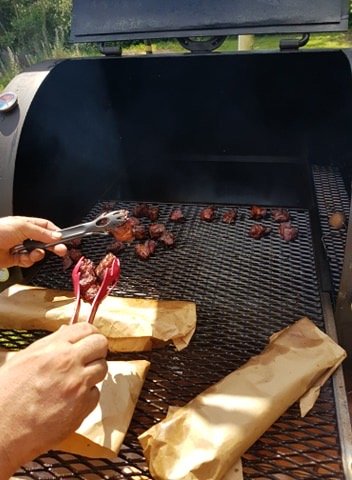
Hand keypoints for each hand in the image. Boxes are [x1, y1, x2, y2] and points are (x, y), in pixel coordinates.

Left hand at [0, 216, 66, 267]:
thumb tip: (57, 236)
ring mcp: (20, 248)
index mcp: (26, 224)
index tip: (65, 239)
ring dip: (38, 255)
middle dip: (53, 246)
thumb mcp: (23, 227)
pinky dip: (28, 260)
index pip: (46, 226)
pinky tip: (24, 258)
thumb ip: (42, 232)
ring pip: (37, 253)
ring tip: (34, 254)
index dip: (56, 232)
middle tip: (61, 251)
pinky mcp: (16, 259)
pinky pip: (28, 261)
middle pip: (44, 241)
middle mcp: (24, 235)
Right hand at [0, 323, 107, 478]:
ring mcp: (78, 385)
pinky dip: (87, 396)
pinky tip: (71, 400)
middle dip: (97, 350)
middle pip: (101, 345)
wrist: (2, 428)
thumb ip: (51, 344)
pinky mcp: (83, 407)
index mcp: (54, 347)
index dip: (91, 333)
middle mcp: (69, 363)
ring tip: (76, 381)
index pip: (87, 329)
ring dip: (93, 373)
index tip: (90, 339)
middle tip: (89, 358)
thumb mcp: (25, 358)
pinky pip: (96, 394)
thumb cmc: (7, 393)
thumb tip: (67, 332)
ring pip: (102, 369)